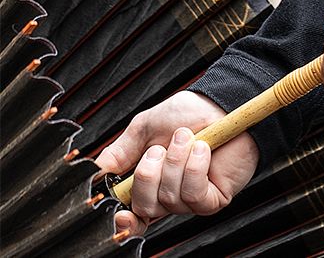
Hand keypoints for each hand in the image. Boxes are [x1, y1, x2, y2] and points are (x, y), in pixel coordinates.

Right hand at [95, 91, 258, 234]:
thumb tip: (98, 171)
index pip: (135, 215)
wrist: (223, 104)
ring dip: (175, 162)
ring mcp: (193, 198)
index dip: (124, 220)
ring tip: (186, 139)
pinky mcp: (214, 197)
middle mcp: (171, 194)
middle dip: (149, 173)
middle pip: (146, 207)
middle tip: (160, 148)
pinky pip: (193, 194)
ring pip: (169, 197)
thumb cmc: (191, 113)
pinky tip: (201, 149)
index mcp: (152, 182)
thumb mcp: (145, 128)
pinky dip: (194, 168)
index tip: (119, 212)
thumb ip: (120, 151)